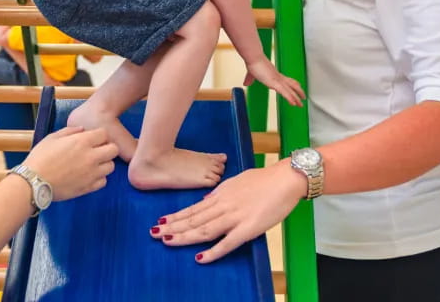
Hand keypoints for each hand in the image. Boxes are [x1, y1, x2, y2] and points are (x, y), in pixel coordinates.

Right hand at [24, 125, 117, 200]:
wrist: (34, 182)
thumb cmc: (40, 157)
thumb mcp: (52, 138)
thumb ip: (70, 131)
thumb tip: (82, 130)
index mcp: (82, 141)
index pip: (105, 134)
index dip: (99, 135)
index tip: (92, 139)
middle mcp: (91, 156)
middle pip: (114, 150)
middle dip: (107, 148)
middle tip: (97, 151)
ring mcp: (91, 174)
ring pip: (111, 167)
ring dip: (104, 164)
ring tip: (93, 164)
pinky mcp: (88, 188)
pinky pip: (104, 182)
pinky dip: (99, 178)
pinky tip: (89, 176)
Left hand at [150, 160, 305, 262]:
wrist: (285, 179)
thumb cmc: (263, 180)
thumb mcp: (235, 182)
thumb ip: (219, 193)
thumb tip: (206, 201)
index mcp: (220, 194)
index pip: (193, 208)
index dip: (176, 216)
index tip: (161, 221)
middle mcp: (223, 205)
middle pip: (193, 219)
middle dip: (173, 227)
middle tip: (154, 234)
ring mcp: (234, 217)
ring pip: (204, 230)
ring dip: (184, 237)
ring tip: (168, 242)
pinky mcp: (248, 228)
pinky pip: (227, 243)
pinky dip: (213, 252)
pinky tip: (200, 258)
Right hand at [242, 56, 304, 106]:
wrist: (253, 57)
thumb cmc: (253, 63)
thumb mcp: (251, 73)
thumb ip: (249, 79)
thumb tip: (246, 83)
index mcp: (274, 74)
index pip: (286, 80)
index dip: (293, 85)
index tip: (297, 87)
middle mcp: (278, 77)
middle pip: (292, 85)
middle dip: (298, 91)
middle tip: (303, 97)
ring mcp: (277, 80)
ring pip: (290, 90)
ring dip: (296, 97)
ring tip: (301, 104)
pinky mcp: (274, 83)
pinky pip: (284, 92)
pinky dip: (290, 98)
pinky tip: (294, 103)